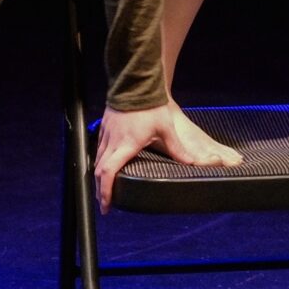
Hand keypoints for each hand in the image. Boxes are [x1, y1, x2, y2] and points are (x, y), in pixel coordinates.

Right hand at [93, 100, 241, 212]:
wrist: (136, 83)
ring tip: (105, 188)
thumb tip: (190, 163)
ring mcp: (107, 134)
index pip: (109, 173)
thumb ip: (176, 148)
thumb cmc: (150, 105)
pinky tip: (107, 165)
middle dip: (100, 190)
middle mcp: (113, 142)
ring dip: (100, 177)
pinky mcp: (106, 127)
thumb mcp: (165, 128)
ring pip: (98, 160)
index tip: (106, 205)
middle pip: (99, 172)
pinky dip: (101, 161)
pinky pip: (100, 148)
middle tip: (105, 203)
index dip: (105, 192)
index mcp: (126, 145)